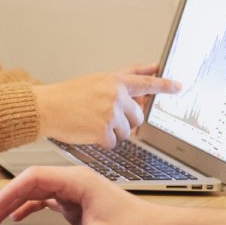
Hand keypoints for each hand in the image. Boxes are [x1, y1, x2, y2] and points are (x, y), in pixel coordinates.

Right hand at [0, 165, 165, 224]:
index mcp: (78, 181)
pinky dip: (29, 207)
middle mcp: (74, 181)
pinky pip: (45, 200)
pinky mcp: (76, 202)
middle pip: (31, 182)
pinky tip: (17, 218)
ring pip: (36, 190)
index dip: (11, 191)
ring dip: (16, 203)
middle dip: (8, 198)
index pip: (35, 177)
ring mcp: (74, 191)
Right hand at [33, 64, 179, 147]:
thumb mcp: (95, 81)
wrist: (47, 107)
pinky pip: (112, 143)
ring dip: (112, 131)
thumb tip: (140, 82)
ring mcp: (110, 113)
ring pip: (126, 132)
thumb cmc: (66, 96)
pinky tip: (87, 131)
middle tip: (106, 117)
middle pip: (138, 115)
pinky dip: (101, 141)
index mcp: (114, 81)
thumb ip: (119, 82)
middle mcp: (115, 95)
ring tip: (91, 122)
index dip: (164, 85)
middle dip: (126, 120)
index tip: (178, 86)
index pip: (146, 82)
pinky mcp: (103, 130)